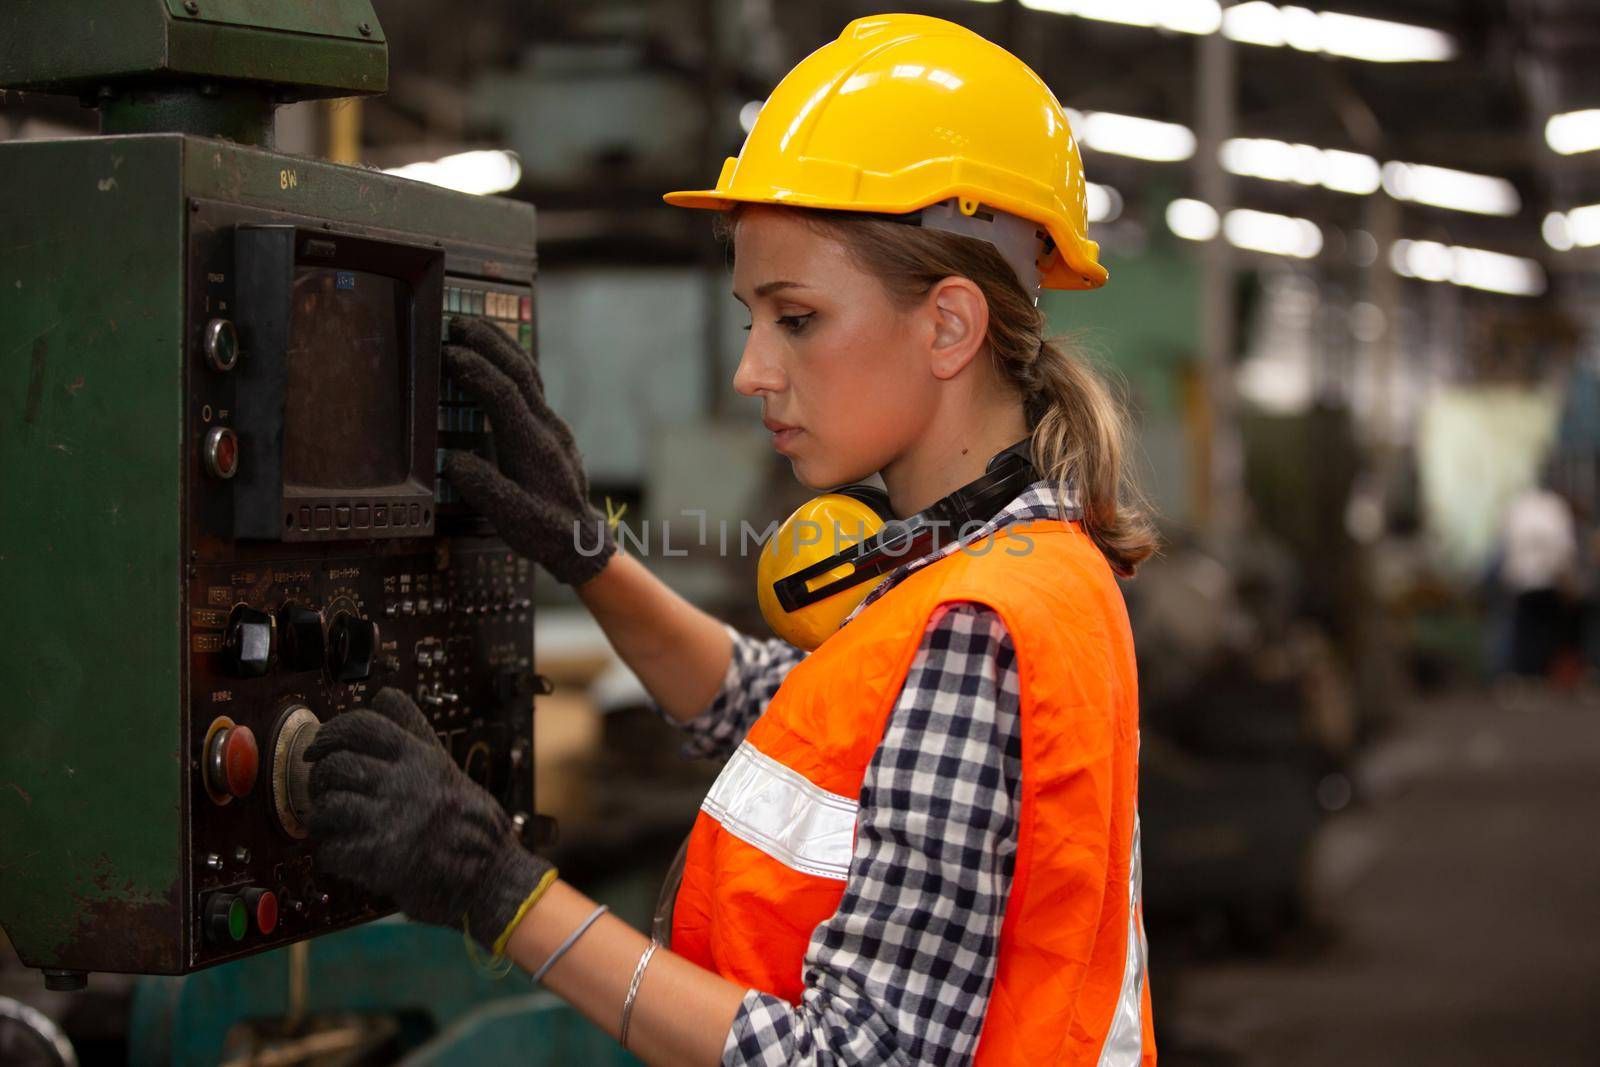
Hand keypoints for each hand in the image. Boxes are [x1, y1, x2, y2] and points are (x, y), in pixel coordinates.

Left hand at [303, 687, 553, 951]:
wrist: (488, 873)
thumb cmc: (464, 817)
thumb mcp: (443, 764)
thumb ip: (412, 730)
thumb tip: (383, 695)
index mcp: (418, 758)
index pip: (361, 726)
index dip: (330, 732)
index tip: (317, 746)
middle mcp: (403, 784)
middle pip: (336, 764)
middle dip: (321, 777)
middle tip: (325, 788)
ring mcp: (390, 822)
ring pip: (327, 806)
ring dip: (321, 816)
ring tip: (331, 822)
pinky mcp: (379, 860)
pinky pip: (331, 850)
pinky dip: (331, 853)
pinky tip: (344, 851)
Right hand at [441, 315, 616, 585]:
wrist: (582, 540)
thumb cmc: (545, 533)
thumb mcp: (513, 519)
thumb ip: (485, 488)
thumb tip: (455, 461)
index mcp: (536, 448)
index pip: (505, 396)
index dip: (477, 371)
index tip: (449, 352)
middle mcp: (548, 429)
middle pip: (521, 373)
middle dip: (489, 343)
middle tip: (457, 321)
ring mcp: (552, 426)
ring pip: (529, 374)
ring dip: (501, 346)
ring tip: (473, 325)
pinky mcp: (551, 429)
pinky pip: (530, 386)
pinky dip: (510, 363)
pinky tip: (495, 354)